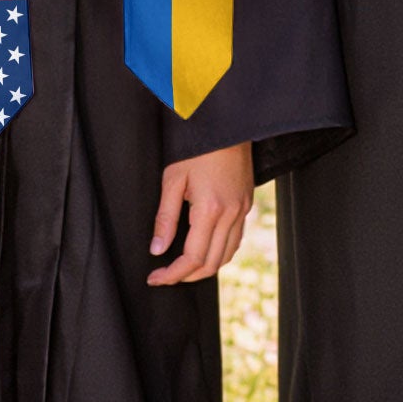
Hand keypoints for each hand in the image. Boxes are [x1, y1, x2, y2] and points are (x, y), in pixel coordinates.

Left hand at [147, 141, 253, 285]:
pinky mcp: (247, 203)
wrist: (227, 124)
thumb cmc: (198, 147)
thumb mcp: (173, 179)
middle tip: (165, 275)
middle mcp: (231, 213)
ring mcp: (242, 209)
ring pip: (227, 254)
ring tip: (183, 267)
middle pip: (211, 263)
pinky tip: (205, 248)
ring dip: (205, 267)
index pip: (192, 258)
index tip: (155, 277)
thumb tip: (157, 249)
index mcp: (210, 209)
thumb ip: (165, 218)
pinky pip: (236, 239)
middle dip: (187, 276)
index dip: (172, 274)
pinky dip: (220, 252)